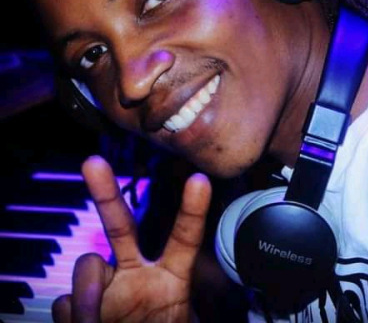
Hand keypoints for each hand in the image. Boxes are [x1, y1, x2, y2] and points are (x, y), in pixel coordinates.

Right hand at [52, 155, 210, 322]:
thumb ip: (171, 313)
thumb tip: (133, 308)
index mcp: (170, 279)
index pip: (185, 238)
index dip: (193, 210)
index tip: (200, 180)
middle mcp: (135, 274)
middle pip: (120, 225)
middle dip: (105, 192)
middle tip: (91, 163)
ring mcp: (105, 288)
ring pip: (87, 266)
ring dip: (87, 296)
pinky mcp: (78, 308)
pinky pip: (65, 303)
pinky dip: (73, 318)